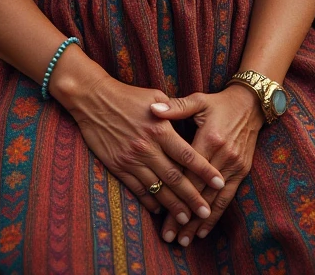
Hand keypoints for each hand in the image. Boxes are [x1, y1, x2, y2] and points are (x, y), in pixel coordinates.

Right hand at [55, 66, 225, 226]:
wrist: (93, 99)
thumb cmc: (128, 95)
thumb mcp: (155, 96)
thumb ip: (175, 111)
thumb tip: (192, 121)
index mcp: (160, 128)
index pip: (188, 155)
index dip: (205, 171)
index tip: (220, 183)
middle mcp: (148, 147)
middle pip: (175, 178)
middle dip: (192, 198)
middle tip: (206, 212)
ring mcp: (132, 159)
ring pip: (157, 188)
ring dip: (173, 206)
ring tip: (186, 219)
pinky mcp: (118, 166)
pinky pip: (137, 189)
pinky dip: (149, 201)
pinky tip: (159, 210)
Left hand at [150, 83, 264, 245]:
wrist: (251, 104)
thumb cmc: (219, 102)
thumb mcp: (198, 100)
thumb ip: (175, 107)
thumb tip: (153, 110)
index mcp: (209, 139)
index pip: (188, 172)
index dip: (175, 193)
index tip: (159, 211)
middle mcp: (223, 155)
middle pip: (199, 191)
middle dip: (184, 215)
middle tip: (169, 236)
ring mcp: (234, 165)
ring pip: (214, 199)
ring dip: (199, 222)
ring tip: (184, 240)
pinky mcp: (242, 171)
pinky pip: (228, 197)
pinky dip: (216, 215)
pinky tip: (204, 230)